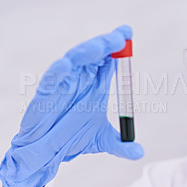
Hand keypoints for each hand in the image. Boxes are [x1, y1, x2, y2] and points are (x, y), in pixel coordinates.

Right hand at [0, 25, 143, 186]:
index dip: (118, 44)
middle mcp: (81, 78)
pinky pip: (51, 78)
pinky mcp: (45, 92)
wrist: (47, 152)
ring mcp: (63, 83)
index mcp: (96, 84)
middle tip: (120, 37)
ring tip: (101, 47)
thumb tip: (140, 153)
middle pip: (95, 53)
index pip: (110, 59)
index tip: (128, 33)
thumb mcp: (101, 140)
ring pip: (75, 59)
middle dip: (107, 43)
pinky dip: (58, 71)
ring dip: (88, 51)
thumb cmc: (72, 138)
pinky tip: (66, 65)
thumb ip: (121, 145)